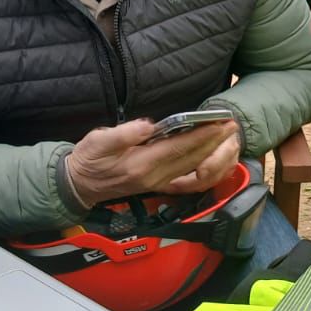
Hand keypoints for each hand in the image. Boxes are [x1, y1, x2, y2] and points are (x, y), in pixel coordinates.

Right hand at [64, 118, 240, 207]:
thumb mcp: (97, 140)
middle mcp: (155, 178)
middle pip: (193, 159)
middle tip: (232, 125)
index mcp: (141, 165)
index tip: (219, 123)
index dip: (202, 135)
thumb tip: (148, 126)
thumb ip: (123, 134)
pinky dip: (207, 172)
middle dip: (215, 142)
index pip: (179, 148)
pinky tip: (217, 161)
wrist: (78, 185)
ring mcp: (159, 184)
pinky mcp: (159, 187)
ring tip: (229, 140)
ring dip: (215, 156)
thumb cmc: (88, 159)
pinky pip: (190, 182)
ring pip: (195, 171)